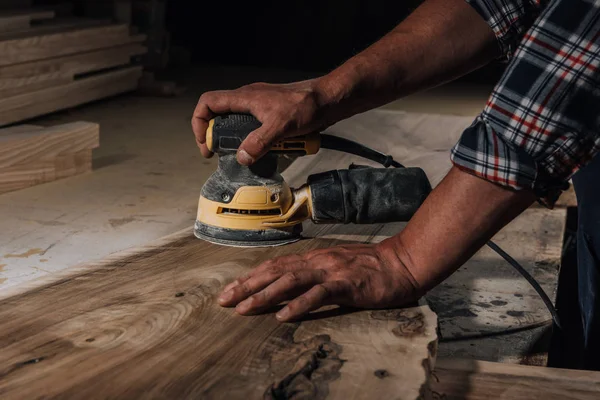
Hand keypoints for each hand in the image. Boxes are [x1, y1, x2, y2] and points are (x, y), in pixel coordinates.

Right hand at [191, 79, 331, 164]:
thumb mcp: (281, 126)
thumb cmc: (306, 105)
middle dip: (216, 136)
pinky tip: (264, 150)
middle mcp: (248, 99)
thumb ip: (260, 142)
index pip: (208, 103)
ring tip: (243, 155)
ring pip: (237, 122)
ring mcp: (260, 105)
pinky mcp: (271, 113)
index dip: (200, 122)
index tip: (206, 143)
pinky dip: (254, 138)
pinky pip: (254, 126)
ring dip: (237, 139)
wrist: (329, 99)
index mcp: (245, 97)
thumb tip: (242, 157)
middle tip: (219, 154)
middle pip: (219, 115)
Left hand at [217, 242, 421, 320]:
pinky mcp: (345, 285)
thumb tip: (291, 283)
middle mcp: (317, 261)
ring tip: (244, 308)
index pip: (275, 265)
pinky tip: (283, 316)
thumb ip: (315, 271)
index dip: (251, 276)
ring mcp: (330, 271)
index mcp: (313, 257)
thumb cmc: (370, 266)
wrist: (401, 262)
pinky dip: (299, 305)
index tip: (230, 288)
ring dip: (265, 295)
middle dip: (247, 285)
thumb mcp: (337, 264)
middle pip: (275, 271)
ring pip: (290, 281)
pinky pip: (318, 295)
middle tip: (223, 299)